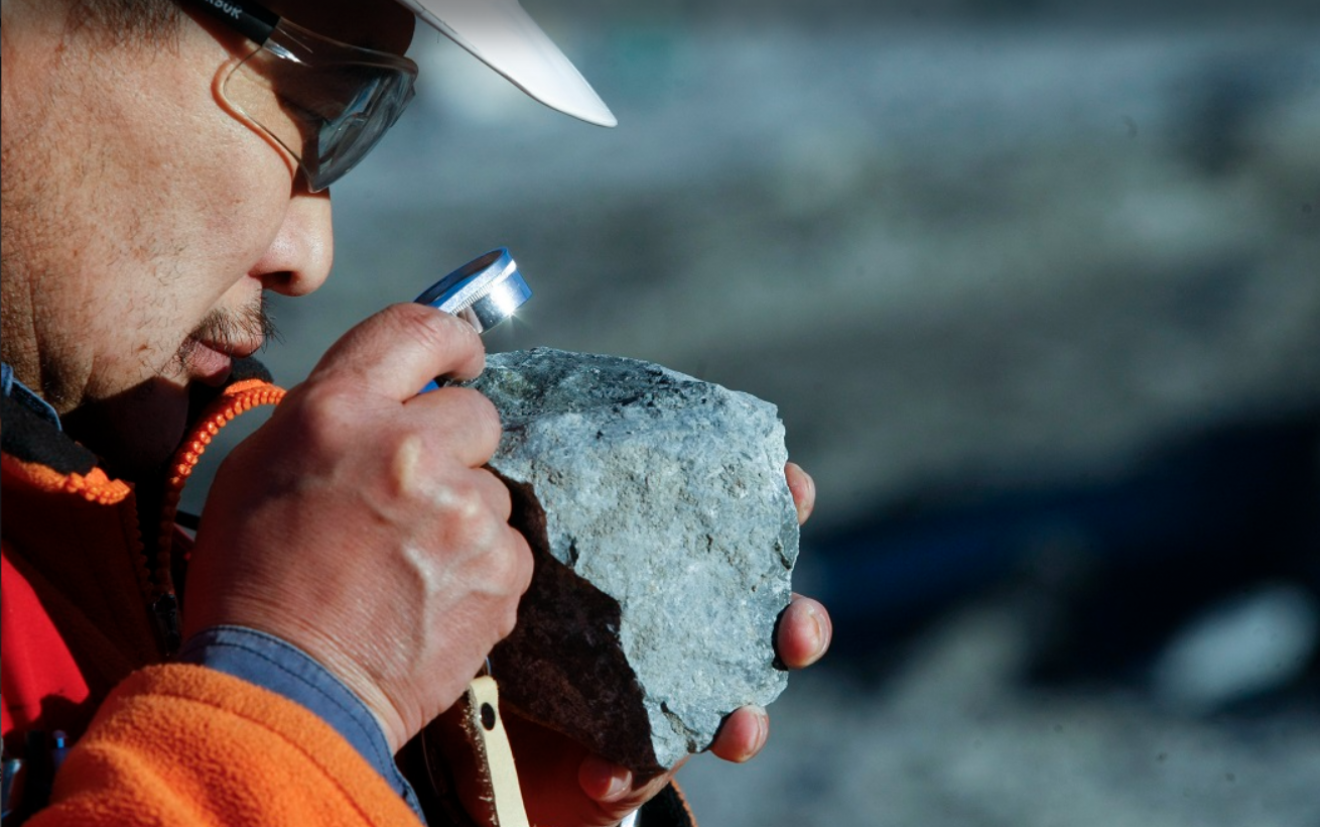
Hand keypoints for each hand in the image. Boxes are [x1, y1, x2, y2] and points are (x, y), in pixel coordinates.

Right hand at [182, 303, 532, 752]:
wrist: (283, 693)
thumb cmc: (253, 583)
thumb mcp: (260, 469)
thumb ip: (333, 418)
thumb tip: (392, 398)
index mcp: (340, 411)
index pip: (419, 329)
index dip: (452, 339)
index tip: (464, 357)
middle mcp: (410, 448)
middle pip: (476, 414)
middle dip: (453, 445)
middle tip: (413, 495)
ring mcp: (464, 511)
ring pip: (490, 489)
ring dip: (461, 517)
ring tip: (407, 566)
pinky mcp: (502, 570)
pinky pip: (506, 547)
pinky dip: (478, 569)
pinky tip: (429, 599)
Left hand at [487, 462, 831, 826]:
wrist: (488, 711)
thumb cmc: (518, 608)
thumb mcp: (524, 554)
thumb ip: (536, 520)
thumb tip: (517, 461)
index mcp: (674, 565)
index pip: (741, 523)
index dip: (779, 499)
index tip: (791, 485)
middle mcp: (692, 628)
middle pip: (772, 622)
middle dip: (800, 625)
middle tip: (797, 632)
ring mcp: (677, 698)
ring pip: (741, 709)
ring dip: (750, 720)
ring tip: (741, 727)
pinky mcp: (639, 758)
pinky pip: (646, 770)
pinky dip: (626, 773)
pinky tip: (601, 773)